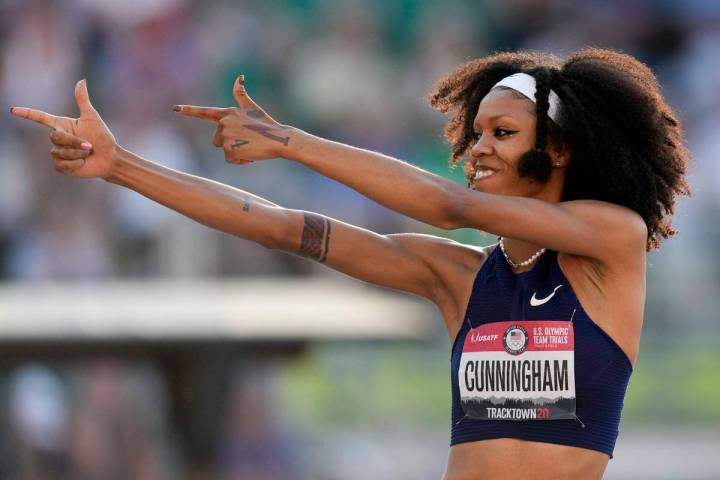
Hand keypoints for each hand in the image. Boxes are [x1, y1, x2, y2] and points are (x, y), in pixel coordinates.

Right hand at [10, 79, 117, 178]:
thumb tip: (81, 80)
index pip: (40, 117)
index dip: (27, 113)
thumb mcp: (92, 118)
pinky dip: (75, 164)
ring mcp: (58, 153)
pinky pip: (61, 164)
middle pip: (55, 137)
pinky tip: (83, 163)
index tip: (13, 110)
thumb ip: (83, 100)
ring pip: (59, 152)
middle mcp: (58, 138)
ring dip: (77, 153)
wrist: (110, 158)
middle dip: (73, 141)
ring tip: (88, 153)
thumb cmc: (102, 137)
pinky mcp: (61, 166)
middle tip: (89, 145)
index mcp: (62, 125)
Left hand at [173, 75, 291, 163]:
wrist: (280, 138)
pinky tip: (251, 154)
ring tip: (250, 146)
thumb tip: (239, 76)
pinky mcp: (230, 149)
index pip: (204, 112)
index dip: (189, 110)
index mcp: (227, 112)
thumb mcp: (252, 108)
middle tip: (247, 140)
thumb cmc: (267, 124)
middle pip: (216, 139)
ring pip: (224, 150)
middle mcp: (224, 123)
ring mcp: (226, 136)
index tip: (175, 109)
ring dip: (236, 152)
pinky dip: (240, 161)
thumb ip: (241, 95)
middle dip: (229, 143)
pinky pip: (230, 159)